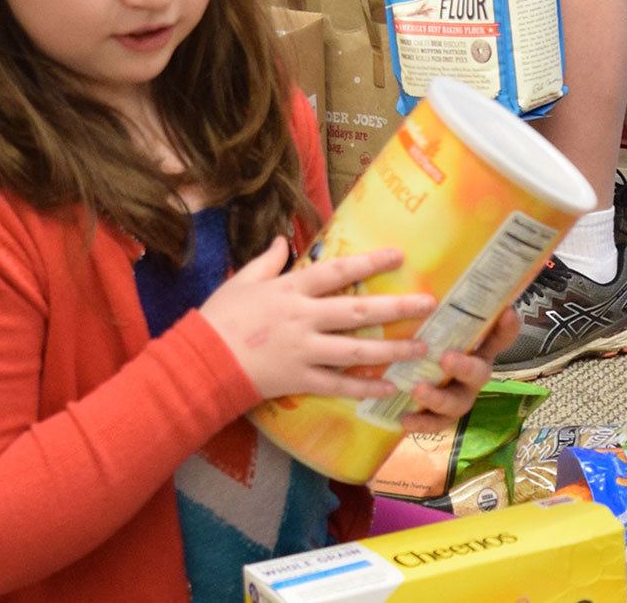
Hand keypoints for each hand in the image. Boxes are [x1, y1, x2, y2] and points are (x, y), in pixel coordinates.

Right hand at [201, 237, 436, 401]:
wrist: (198, 363)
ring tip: (422, 347)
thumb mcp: (241, 282)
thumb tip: (285, 240)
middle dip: (396, 307)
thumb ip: (267, 261)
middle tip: (428, 303)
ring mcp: (303, 350)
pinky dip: (364, 387)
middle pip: (358, 310)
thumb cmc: (218, 319)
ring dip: (392, 348)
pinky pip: (339, 385)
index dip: (370, 262)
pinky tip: (390, 387)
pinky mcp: (299, 380)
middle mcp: (303, 318)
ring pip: (356, 349)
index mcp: (290, 289)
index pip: (338, 271)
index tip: (399, 256)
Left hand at [401, 306, 519, 432]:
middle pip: (481, 372)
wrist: (402, 381)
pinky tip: (404, 418)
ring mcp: (457, 396)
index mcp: (476, 347)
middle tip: (447, 358)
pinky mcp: (438, 416)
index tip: (506, 314)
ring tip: (417, 389)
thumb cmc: (422, 338)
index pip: (501, 336)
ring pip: (458, 403)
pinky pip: (435, 424)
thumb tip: (411, 258)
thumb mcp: (429, 320)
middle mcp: (472, 372)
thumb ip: (430, 302)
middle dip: (466, 366)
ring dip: (439, 397)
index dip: (508, 327)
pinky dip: (421, 423)